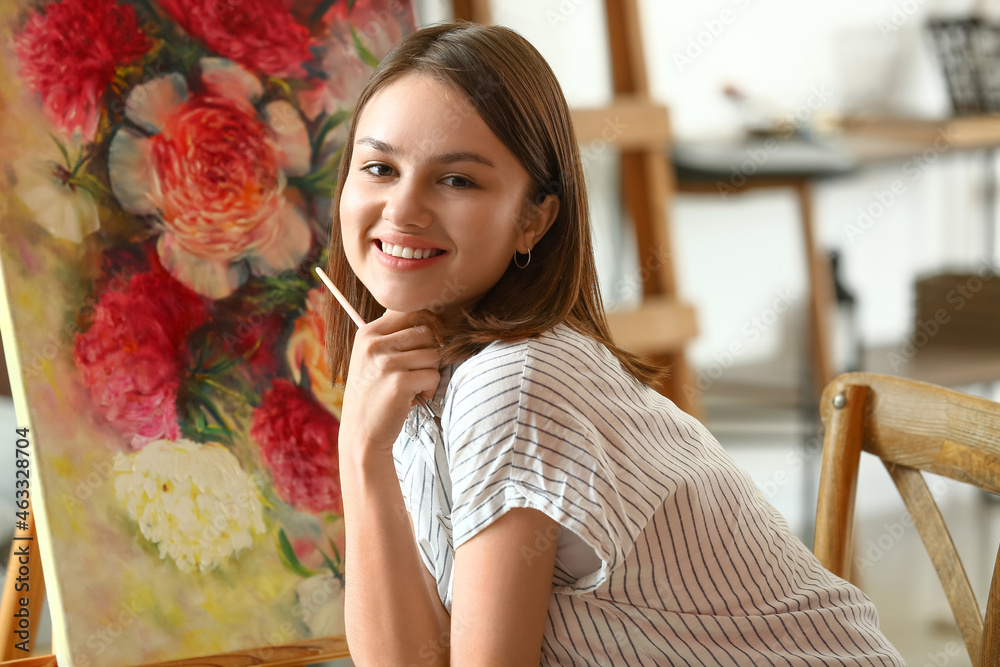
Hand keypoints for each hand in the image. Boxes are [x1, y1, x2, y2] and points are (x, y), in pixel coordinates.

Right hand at [340, 309, 441, 457]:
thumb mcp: (372, 358)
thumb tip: (431, 316)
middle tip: (417, 372)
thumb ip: (394, 336)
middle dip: (430, 353)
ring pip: (433, 354)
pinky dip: (430, 389)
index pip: (410, 311)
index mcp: (368, 333)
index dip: (428, 324)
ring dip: (430, 373)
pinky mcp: (399, 382)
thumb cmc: (373, 395)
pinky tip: (414, 399)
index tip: (430, 341)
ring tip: (413, 387)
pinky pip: (434, 375)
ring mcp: (386, 362)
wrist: (361, 433)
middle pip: (426, 332)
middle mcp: (374, 343)